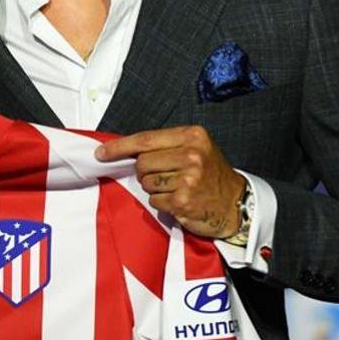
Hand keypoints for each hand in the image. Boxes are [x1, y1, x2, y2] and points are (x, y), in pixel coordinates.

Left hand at [96, 125, 245, 238]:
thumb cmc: (210, 175)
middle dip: (145, 172)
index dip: (120, 147)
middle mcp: (191, 154)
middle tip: (164, 177)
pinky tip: (179, 201)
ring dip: (154, 188)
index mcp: (192, 136)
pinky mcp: (183, 200)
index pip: (145, 139)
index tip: (101, 153)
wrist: (237, 203)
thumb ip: (165, 146)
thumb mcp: (195, 149)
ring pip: (146, 182)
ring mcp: (188, 178)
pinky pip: (154, 200)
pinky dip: (162, 203)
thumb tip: (124, 151)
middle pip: (142, 162)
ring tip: (176, 188)